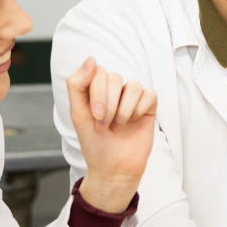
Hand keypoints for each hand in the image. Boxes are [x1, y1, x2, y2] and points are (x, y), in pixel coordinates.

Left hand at [66, 56, 156, 212]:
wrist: (113, 168)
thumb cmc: (94, 143)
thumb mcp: (78, 114)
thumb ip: (78, 85)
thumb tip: (91, 58)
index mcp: (95, 88)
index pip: (98, 71)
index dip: (97, 93)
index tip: (95, 117)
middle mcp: (114, 89)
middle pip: (115, 78)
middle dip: (108, 105)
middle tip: (105, 126)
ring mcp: (132, 97)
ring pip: (133, 85)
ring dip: (124, 111)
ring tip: (119, 126)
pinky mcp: (149, 105)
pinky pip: (148, 94)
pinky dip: (139, 110)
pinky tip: (134, 122)